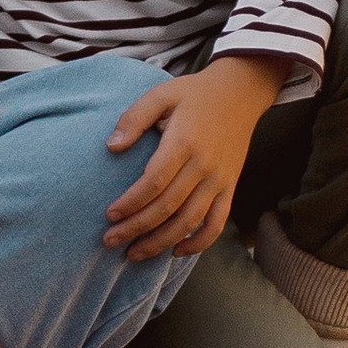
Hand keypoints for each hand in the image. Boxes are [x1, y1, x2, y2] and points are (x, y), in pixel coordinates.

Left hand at [102, 56, 283, 264]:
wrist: (239, 94)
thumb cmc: (193, 95)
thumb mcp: (160, 94)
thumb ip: (134, 118)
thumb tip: (111, 147)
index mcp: (184, 142)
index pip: (154, 182)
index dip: (131, 202)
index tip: (109, 215)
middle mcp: (204, 165)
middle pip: (168, 207)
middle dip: (136, 228)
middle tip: (110, 241)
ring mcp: (220, 180)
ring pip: (190, 221)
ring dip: (161, 242)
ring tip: (134, 253)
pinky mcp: (230, 187)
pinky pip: (217, 223)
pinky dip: (198, 243)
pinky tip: (175, 250)